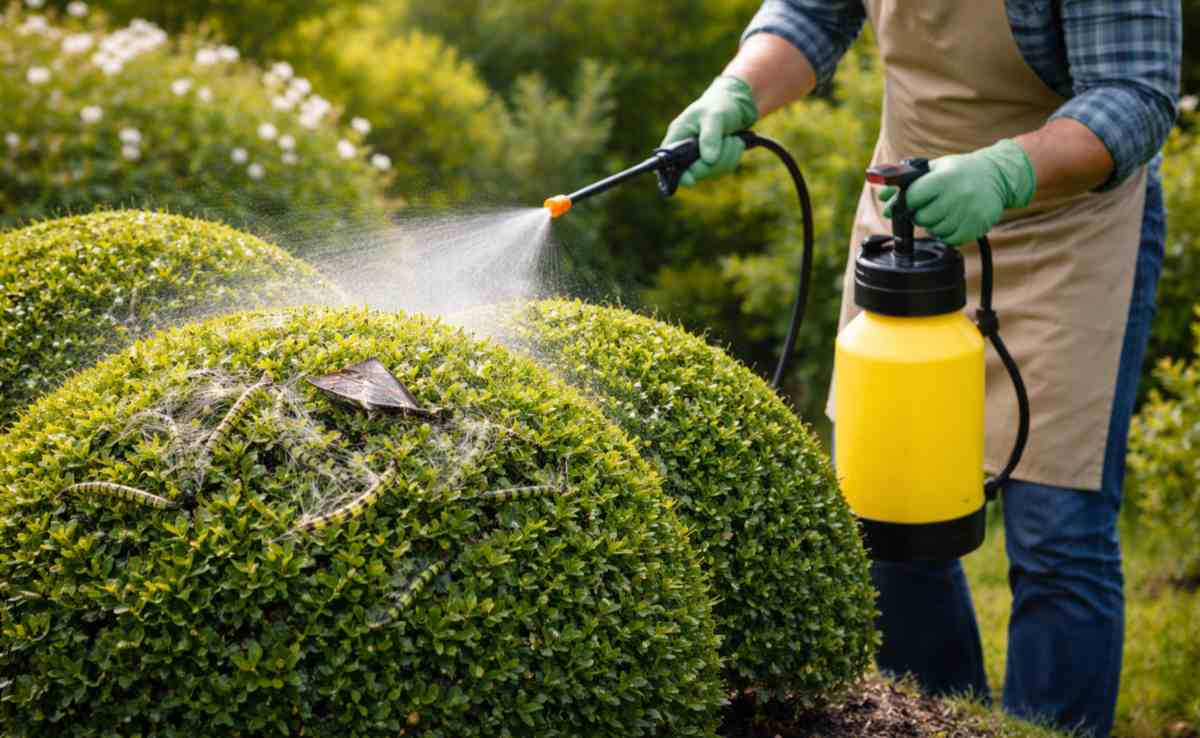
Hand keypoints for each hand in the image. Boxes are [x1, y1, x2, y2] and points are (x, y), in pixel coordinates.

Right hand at [661, 75, 757, 186]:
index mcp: (676, 138)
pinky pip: (724, 169)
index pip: (668, 164)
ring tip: (732, 137)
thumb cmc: (719, 105)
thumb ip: (710, 137)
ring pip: (713, 172)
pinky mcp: (713, 162)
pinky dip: (733, 156)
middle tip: (729, 140)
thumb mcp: (714, 116)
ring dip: (728, 156)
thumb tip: (709, 160)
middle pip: (695, 173)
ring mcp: (699, 159)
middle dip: (716, 160)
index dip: (678, 175)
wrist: (735, 104)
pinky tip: (735, 142)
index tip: (691, 181)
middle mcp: (685, 152)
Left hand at [881, 139, 1035, 244]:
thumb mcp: (934, 168)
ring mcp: (967, 213)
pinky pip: (950, 240)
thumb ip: (906, 181)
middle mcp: (956, 196)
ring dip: (933, 224)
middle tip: (929, 206)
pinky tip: (952, 221)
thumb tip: (883, 197)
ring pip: (934, 230)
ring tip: (943, 211)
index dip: (906, 202)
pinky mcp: (976, 227)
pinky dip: (946, 234)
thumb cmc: (959, 171)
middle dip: (919, 214)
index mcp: (943, 178)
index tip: (908, 202)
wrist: (997, 176)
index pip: (912, 198)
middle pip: (921, 217)